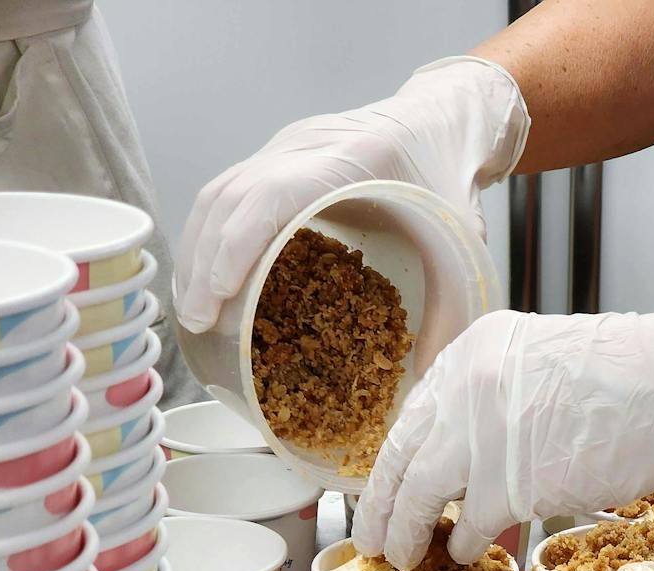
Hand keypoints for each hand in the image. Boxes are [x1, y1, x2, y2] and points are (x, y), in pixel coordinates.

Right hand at [175, 57, 528, 331]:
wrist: (444, 117)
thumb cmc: (451, 173)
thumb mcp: (460, 236)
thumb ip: (450, 300)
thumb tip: (427, 369)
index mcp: (353, 158)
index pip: (272, 193)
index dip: (240, 244)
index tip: (219, 294)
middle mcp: (306, 145)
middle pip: (231, 196)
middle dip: (204, 261)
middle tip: (197, 322)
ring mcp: (285, 146)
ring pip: (219, 192)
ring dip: (197, 250)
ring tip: (193, 307)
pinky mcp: (276, 157)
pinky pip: (228, 191)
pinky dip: (210, 235)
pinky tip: (206, 274)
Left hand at [351, 294, 653, 569]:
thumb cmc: (638, 375)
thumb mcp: (546, 361)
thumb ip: (504, 396)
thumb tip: (481, 447)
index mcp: (475, 351)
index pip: (416, 412)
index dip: (400, 458)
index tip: (390, 485)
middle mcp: (466, 387)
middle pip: (402, 453)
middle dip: (382, 501)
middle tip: (373, 534)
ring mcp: (482, 436)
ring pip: (419, 492)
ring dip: (406, 530)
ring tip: (402, 556)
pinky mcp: (509, 484)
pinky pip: (467, 524)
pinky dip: (461, 543)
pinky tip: (462, 553)